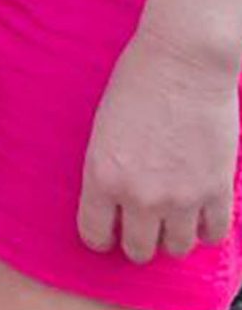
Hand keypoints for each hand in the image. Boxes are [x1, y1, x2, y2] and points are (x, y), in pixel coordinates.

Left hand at [78, 25, 239, 262]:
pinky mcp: (215, 191)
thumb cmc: (138, 78)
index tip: (107, 231)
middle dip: (138, 239)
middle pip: (138, 250)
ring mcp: (180, 197)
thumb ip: (107, 166)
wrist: (184, 59)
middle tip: (142, 224)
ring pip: (176, 249)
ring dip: (173, 236)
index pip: (94, 234)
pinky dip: (206, 229)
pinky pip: (212, 235)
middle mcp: (139, 195)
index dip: (100, 236)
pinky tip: (200, 214)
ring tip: (172, 217)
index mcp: (103, 174)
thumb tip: (113, 197)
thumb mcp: (103, 124)